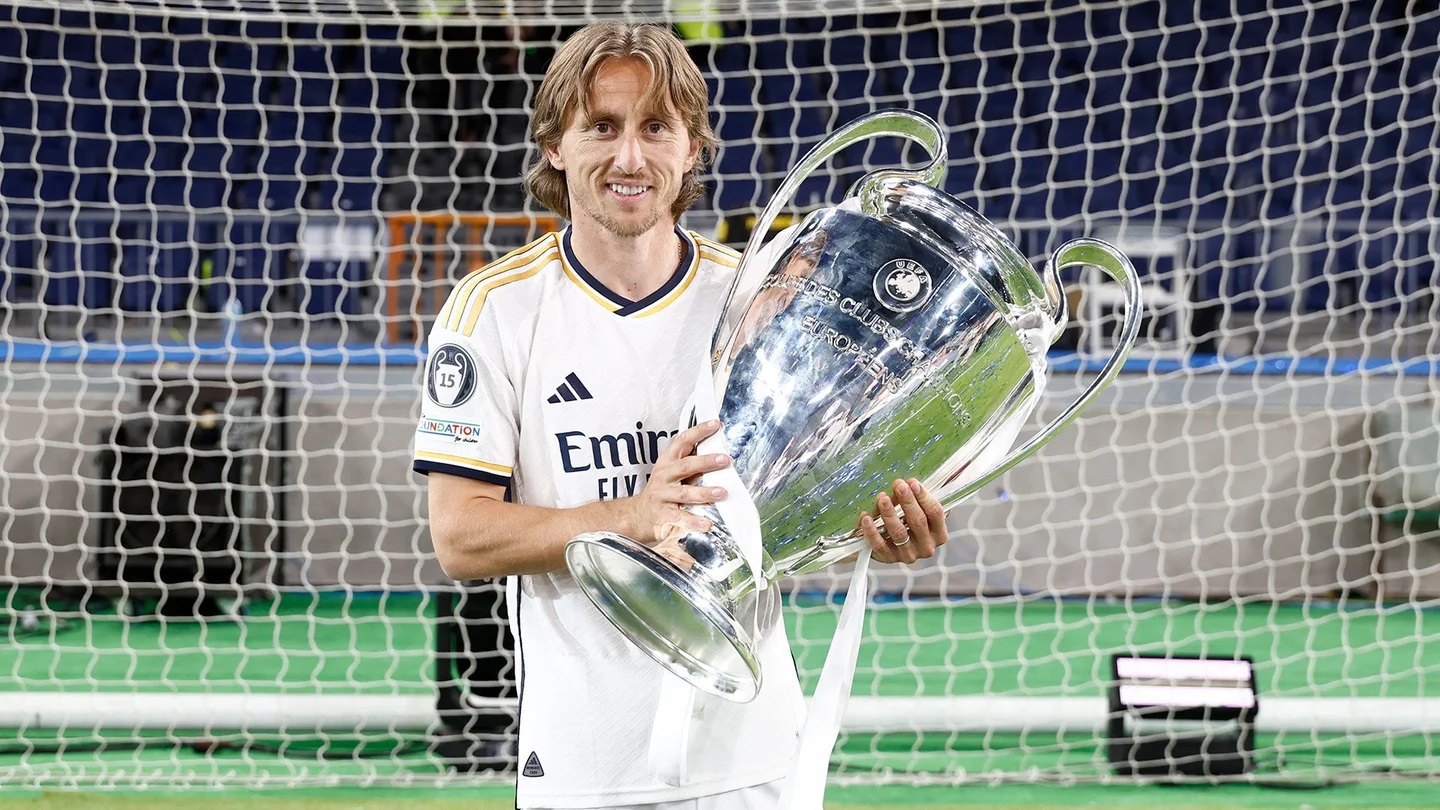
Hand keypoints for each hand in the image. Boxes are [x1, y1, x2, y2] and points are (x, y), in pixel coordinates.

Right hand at [627, 419, 730, 542]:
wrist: (638, 515)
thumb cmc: (662, 491)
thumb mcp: (673, 473)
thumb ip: (693, 465)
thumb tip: (719, 456)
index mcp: (668, 462)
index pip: (683, 441)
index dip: (699, 432)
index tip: (715, 425)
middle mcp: (664, 476)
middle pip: (686, 466)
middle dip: (706, 462)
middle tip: (724, 459)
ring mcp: (663, 496)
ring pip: (685, 493)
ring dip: (704, 492)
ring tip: (721, 492)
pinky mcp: (664, 515)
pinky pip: (681, 518)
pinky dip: (694, 521)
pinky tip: (707, 523)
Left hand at [857, 478, 946, 564]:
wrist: (890, 545)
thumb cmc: (908, 522)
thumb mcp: (919, 509)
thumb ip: (921, 496)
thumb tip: (927, 477)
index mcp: (939, 533)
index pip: (935, 512)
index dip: (924, 496)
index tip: (912, 482)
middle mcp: (926, 546)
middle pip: (918, 521)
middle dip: (907, 501)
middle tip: (898, 485)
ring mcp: (908, 555)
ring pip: (899, 533)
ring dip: (889, 513)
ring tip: (882, 498)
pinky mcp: (889, 558)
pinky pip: (879, 545)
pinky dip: (872, 531)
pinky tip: (866, 517)